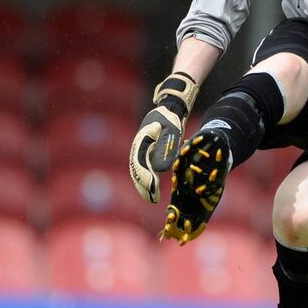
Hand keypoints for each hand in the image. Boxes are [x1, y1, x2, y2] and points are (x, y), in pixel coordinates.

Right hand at [129, 71, 198, 202]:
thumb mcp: (171, 130)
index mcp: (141, 142)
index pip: (140, 164)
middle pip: (136, 171)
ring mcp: (140, 150)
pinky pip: (143, 169)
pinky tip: (153, 189)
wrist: (169, 108)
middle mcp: (137, 147)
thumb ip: (166, 148)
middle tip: (153, 199)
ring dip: (144, 185)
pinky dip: (146, 180)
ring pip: (138, 172)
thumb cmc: (171, 118)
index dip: (146, 178)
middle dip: (143, 186)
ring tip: (152, 198)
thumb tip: (160, 170)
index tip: (153, 189)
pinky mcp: (146, 153)